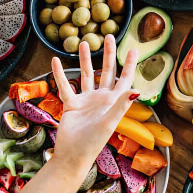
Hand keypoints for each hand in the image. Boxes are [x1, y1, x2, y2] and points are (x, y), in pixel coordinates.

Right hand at [53, 35, 138, 165]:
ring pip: (87, 74)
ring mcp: (86, 100)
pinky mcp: (71, 104)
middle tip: (109, 36)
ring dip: (85, 59)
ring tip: (84, 42)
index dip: (129, 65)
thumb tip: (137, 90)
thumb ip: (121, 105)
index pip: (124, 79)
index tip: (133, 49)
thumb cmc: (93, 143)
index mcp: (113, 102)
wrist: (72, 156)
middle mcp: (101, 98)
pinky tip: (55, 60)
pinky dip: (60, 73)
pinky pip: (65, 85)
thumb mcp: (109, 122)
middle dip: (108, 54)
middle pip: (107, 71)